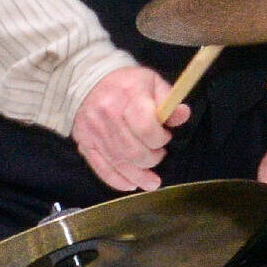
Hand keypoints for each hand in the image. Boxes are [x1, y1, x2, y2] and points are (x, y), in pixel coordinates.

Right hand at [72, 62, 179, 192]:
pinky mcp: (84, 143)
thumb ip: (169, 101)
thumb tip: (183, 114)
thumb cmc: (128, 83)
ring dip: (138, 176)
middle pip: (132, 150)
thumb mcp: (153, 83)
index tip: (165, 138)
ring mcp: (93, 131)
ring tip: (152, 183)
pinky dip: (116, 180)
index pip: (145, 127)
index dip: (160, 139)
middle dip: (152, 159)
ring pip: (118, 162)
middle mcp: (107, 114)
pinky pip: (100, 167)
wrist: (89, 81)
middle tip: (159, 155)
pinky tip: (130, 185)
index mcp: (128, 96)